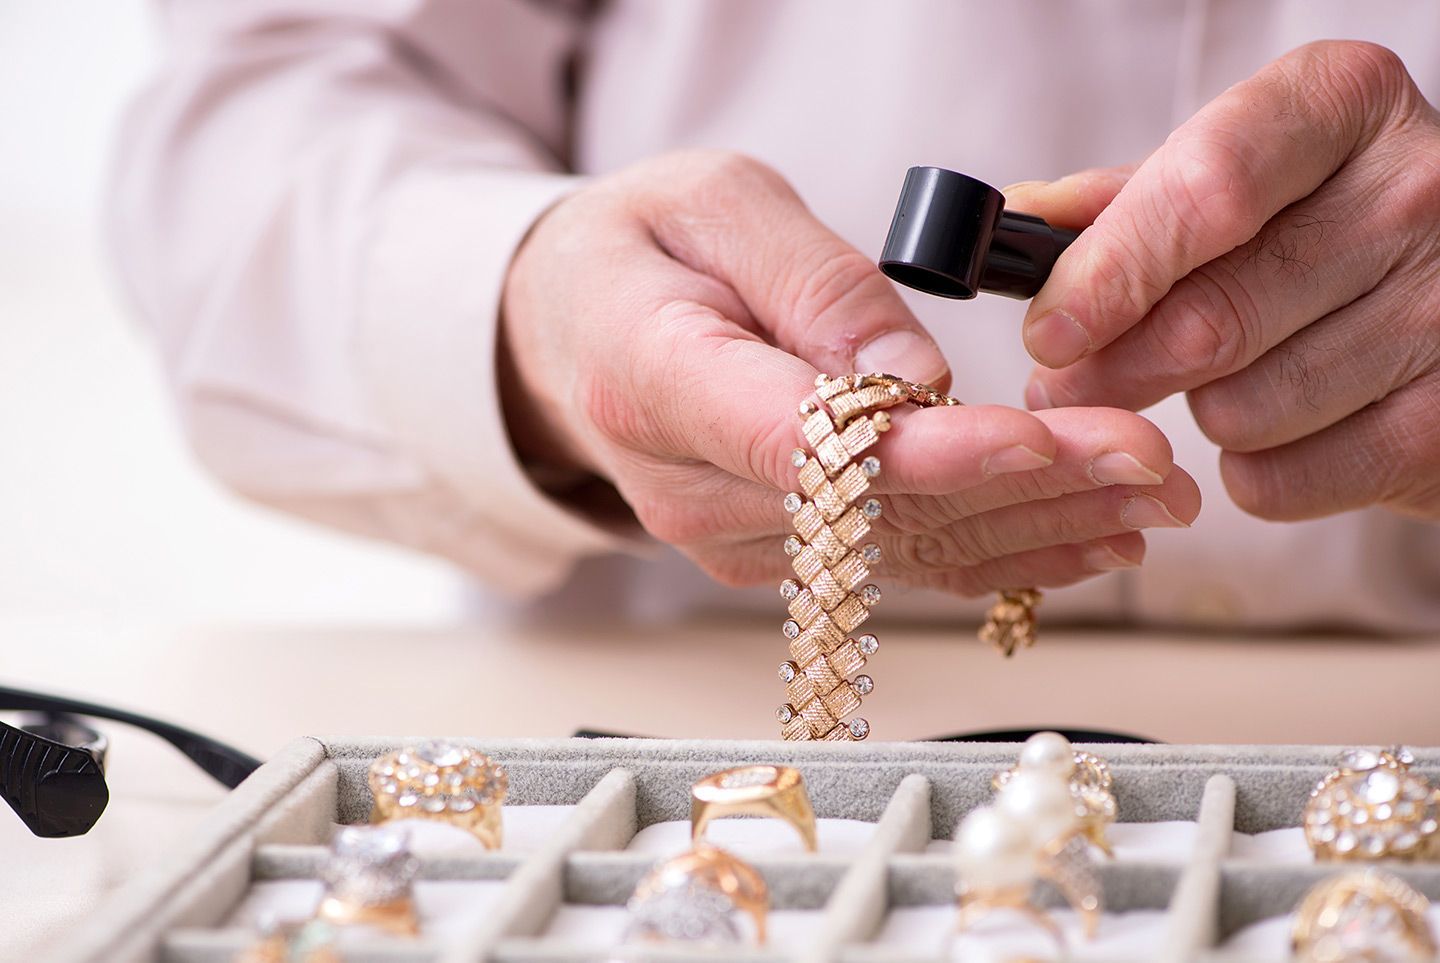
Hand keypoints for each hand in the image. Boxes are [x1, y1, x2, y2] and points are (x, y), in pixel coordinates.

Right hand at [499, 150, 1198, 594]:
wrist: (568, 337)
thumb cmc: (635, 252)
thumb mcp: (709, 205)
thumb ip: (809, 281)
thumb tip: (915, 373)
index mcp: (658, 386)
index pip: (805, 443)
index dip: (927, 454)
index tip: (1039, 438)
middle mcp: (694, 491)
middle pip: (880, 509)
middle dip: (1028, 489)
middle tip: (1151, 464)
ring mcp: (735, 538)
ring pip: (907, 549)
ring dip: (1038, 530)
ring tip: (1154, 501)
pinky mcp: (777, 552)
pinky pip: (898, 563)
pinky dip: (1000, 558)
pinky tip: (1089, 550)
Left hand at [1011, 41, 1439, 521]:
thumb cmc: (1318, 221)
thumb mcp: (1236, 177)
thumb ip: (1125, 202)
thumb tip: (1014, 224)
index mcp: (1340, 105)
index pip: (1206, 191)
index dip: (1109, 273)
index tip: (1048, 332)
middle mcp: (1413, 193)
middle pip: (1208, 321)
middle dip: (1111, 371)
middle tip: (1070, 384)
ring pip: (1237, 412)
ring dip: (1195, 416)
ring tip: (1221, 382)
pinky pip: (1281, 481)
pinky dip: (1250, 471)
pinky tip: (1279, 426)